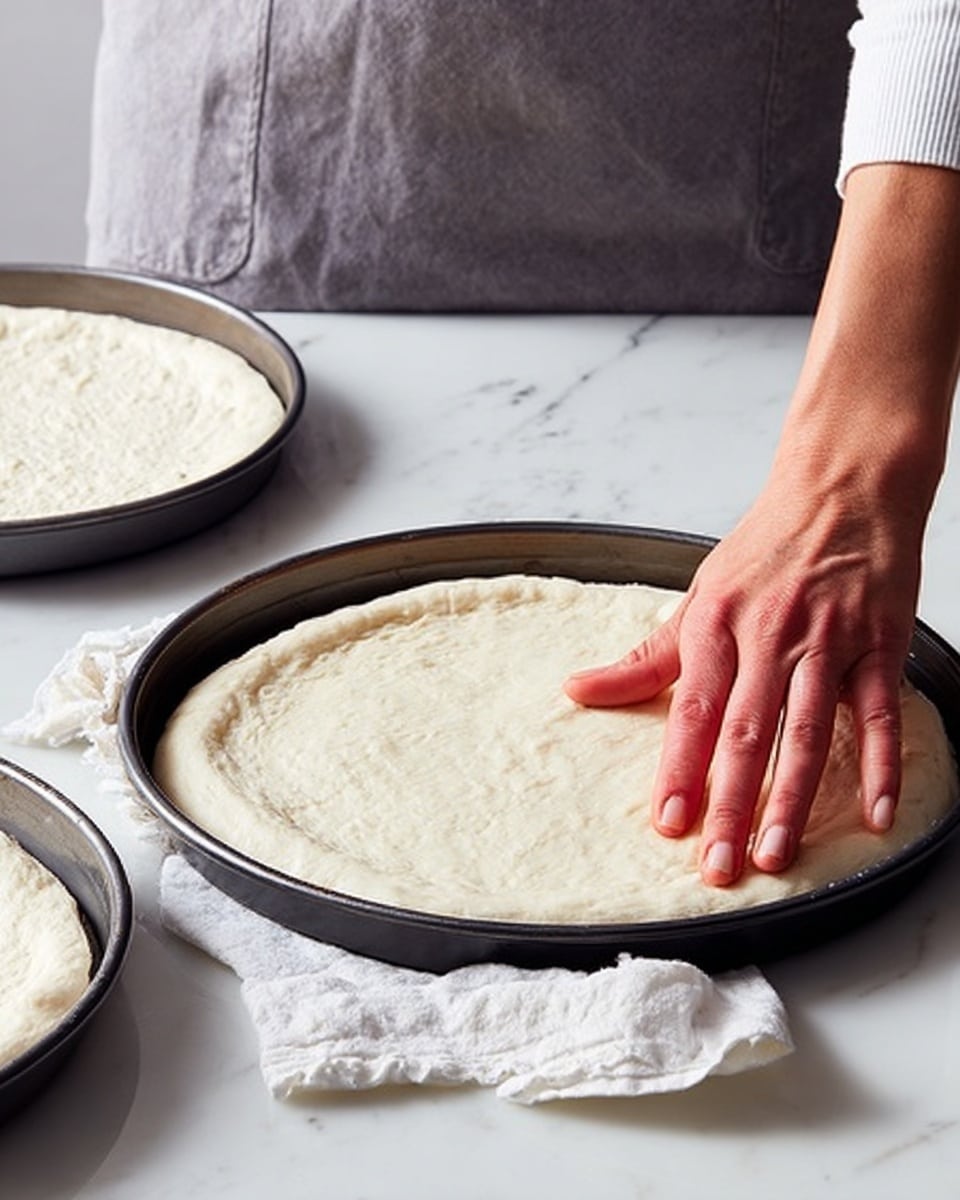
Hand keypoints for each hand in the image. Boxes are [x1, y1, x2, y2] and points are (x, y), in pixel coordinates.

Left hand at [566, 163, 959, 885]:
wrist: (841, 487)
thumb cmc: (764, 548)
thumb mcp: (696, 596)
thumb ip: (642, 657)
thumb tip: (577, 690)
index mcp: (716, 625)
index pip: (692, 710)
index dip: (679, 768)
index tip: (668, 823)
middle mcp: (768, 635)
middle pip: (746, 731)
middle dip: (731, 802)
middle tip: (720, 865)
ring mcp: (827, 640)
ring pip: (808, 730)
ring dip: (793, 796)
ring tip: (778, 854)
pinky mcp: (878, 642)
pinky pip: (879, 712)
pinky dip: (882, 764)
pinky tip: (874, 814)